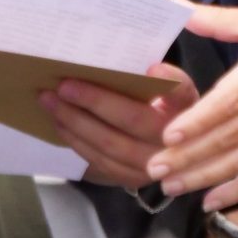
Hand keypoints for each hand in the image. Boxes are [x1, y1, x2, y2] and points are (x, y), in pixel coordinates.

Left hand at [39, 63, 198, 188]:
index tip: (152, 68)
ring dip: (75, 122)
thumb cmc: (156, 107)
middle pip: (134, 119)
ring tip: (50, 102)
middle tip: (63, 85)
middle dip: (93, 101)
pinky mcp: (135, 179)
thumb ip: (143, 78)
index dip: (170, 80)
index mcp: (187, 107)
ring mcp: (156, 165)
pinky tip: (59, 124)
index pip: (182, 90)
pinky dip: (76, 141)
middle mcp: (178, 139)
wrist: (167, 148)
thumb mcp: (161, 90)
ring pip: (111, 144)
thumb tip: (97, 58)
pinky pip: (101, 162)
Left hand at [152, 3, 237, 208]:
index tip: (168, 134)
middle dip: (191, 156)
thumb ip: (219, 19)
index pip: (229, 102)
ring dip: (208, 177)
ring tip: (173, 187)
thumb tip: (175, 3)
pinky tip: (214, 201)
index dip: (199, 121)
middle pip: (230, 137)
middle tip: (155, 169)